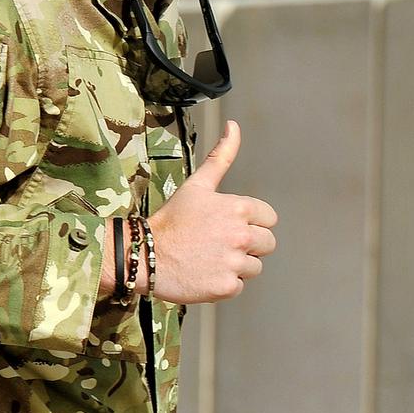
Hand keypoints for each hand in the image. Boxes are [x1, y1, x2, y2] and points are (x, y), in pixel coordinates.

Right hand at [150, 120, 276, 303]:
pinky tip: (204, 273)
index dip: (250, 222)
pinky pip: (239, 285)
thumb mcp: (197, 184)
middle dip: (248, 245)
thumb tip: (234, 126)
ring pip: (254, 266)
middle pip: (267, 244)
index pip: (269, 219)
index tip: (227, 225)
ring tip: (209, 258)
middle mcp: (241, 235)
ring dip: (236, 264)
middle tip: (218, 243)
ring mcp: (234, 262)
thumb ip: (222, 156)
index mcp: (239, 209)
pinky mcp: (226, 287)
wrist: (144, 254)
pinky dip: (224, 283)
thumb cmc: (172, 218)